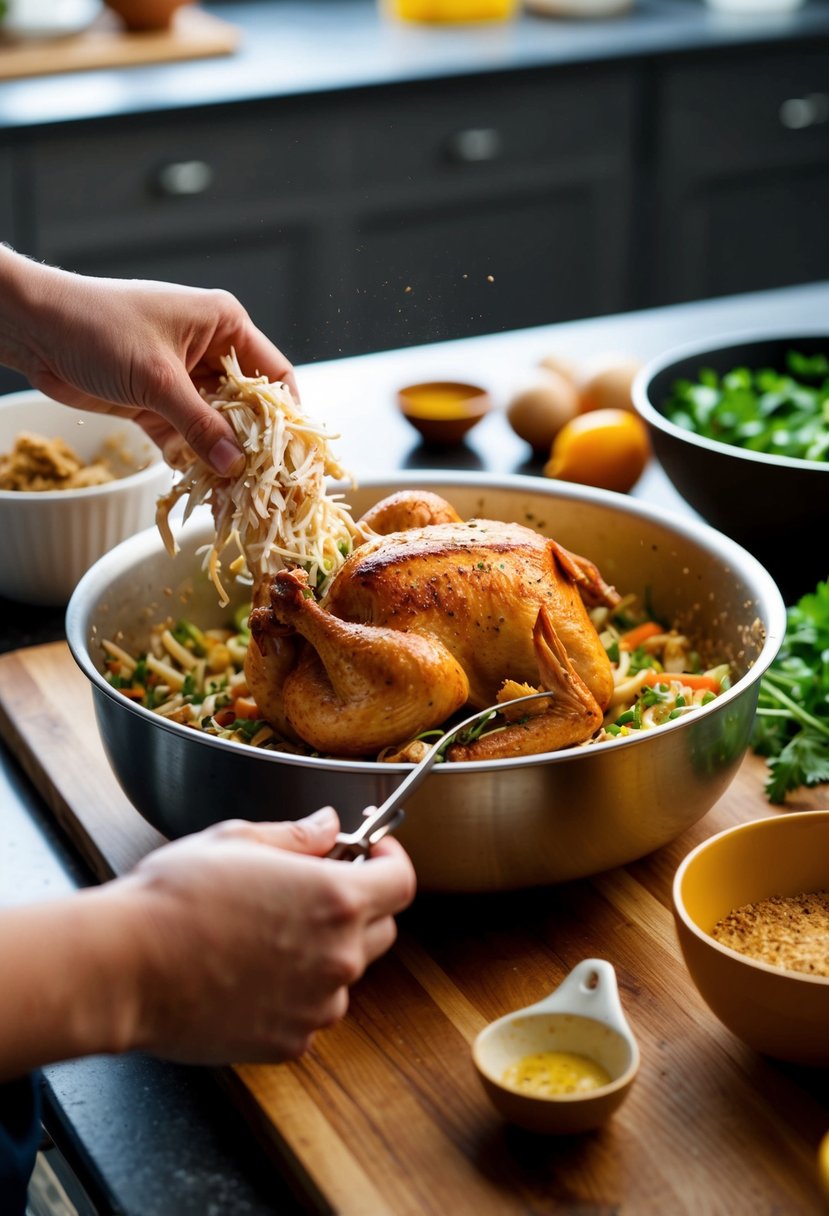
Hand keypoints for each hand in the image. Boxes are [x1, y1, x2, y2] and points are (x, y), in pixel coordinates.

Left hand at [0, 246, 296, 474]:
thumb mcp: (157, 379)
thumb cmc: (98, 328)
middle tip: (266, 488)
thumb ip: (199, 425)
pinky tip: (205, 493)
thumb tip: (236, 465)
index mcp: (224, 326)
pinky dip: (192, 462)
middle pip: (248, 408)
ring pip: (216, 427)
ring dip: (223, 460)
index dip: (286, 418)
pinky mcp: (155, 403)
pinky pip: (186, 438)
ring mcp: (182, 379)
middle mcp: (210, 352)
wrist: (34, 328)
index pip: (275, 375)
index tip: (294, 458)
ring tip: (238, 499)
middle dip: (254, 447)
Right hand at [113, 808, 415, 1063]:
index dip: (391, 863)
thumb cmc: (174, 897)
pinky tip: (248, 974)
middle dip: (358, 906)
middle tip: (311, 890)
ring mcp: (317, 1006)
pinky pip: (309, 1012)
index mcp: (336, 898)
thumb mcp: (237, 840)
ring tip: (265, 935)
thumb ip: (296, 835)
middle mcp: (339, 957)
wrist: (124, 967)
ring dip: (323, 952)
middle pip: (381, 929)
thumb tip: (327, 825)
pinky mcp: (290, 1043)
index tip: (373, 854)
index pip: (402, 882)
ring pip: (343, 974)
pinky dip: (293, 994)